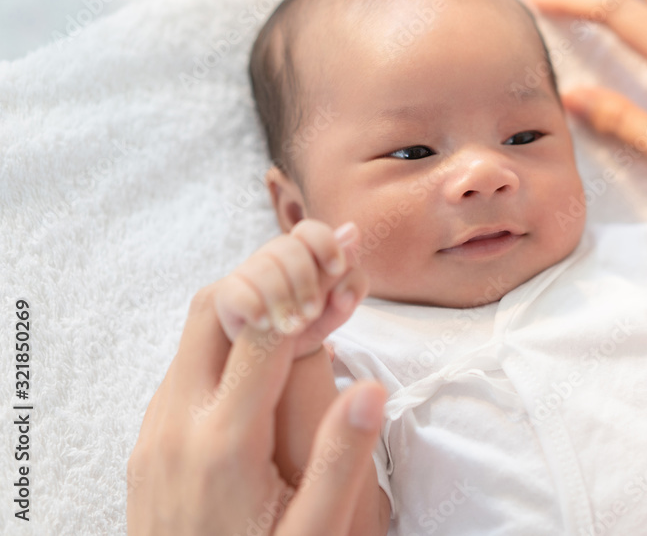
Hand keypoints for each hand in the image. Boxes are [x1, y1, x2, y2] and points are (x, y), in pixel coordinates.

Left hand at [127, 280, 386, 534]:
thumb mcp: (311, 535)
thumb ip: (338, 463)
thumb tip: (369, 391)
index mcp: (223, 443)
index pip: (257, 328)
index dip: (302, 287)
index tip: (343, 270)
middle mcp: (178, 422)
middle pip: (213, 305)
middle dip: (271, 270)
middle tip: (326, 262)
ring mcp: (157, 426)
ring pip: (196, 327)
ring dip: (251, 297)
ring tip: (312, 296)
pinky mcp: (152, 435)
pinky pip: (188, 361)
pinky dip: (231, 333)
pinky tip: (273, 346)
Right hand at [214, 219, 369, 358]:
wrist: (274, 356)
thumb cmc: (309, 322)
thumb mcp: (336, 308)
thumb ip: (350, 278)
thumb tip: (352, 233)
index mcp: (303, 252)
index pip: (311, 230)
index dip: (325, 243)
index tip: (337, 268)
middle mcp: (274, 256)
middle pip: (288, 246)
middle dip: (305, 280)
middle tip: (313, 312)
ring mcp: (248, 273)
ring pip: (263, 267)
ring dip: (283, 298)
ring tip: (293, 327)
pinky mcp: (226, 296)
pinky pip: (236, 292)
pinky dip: (254, 307)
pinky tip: (265, 324)